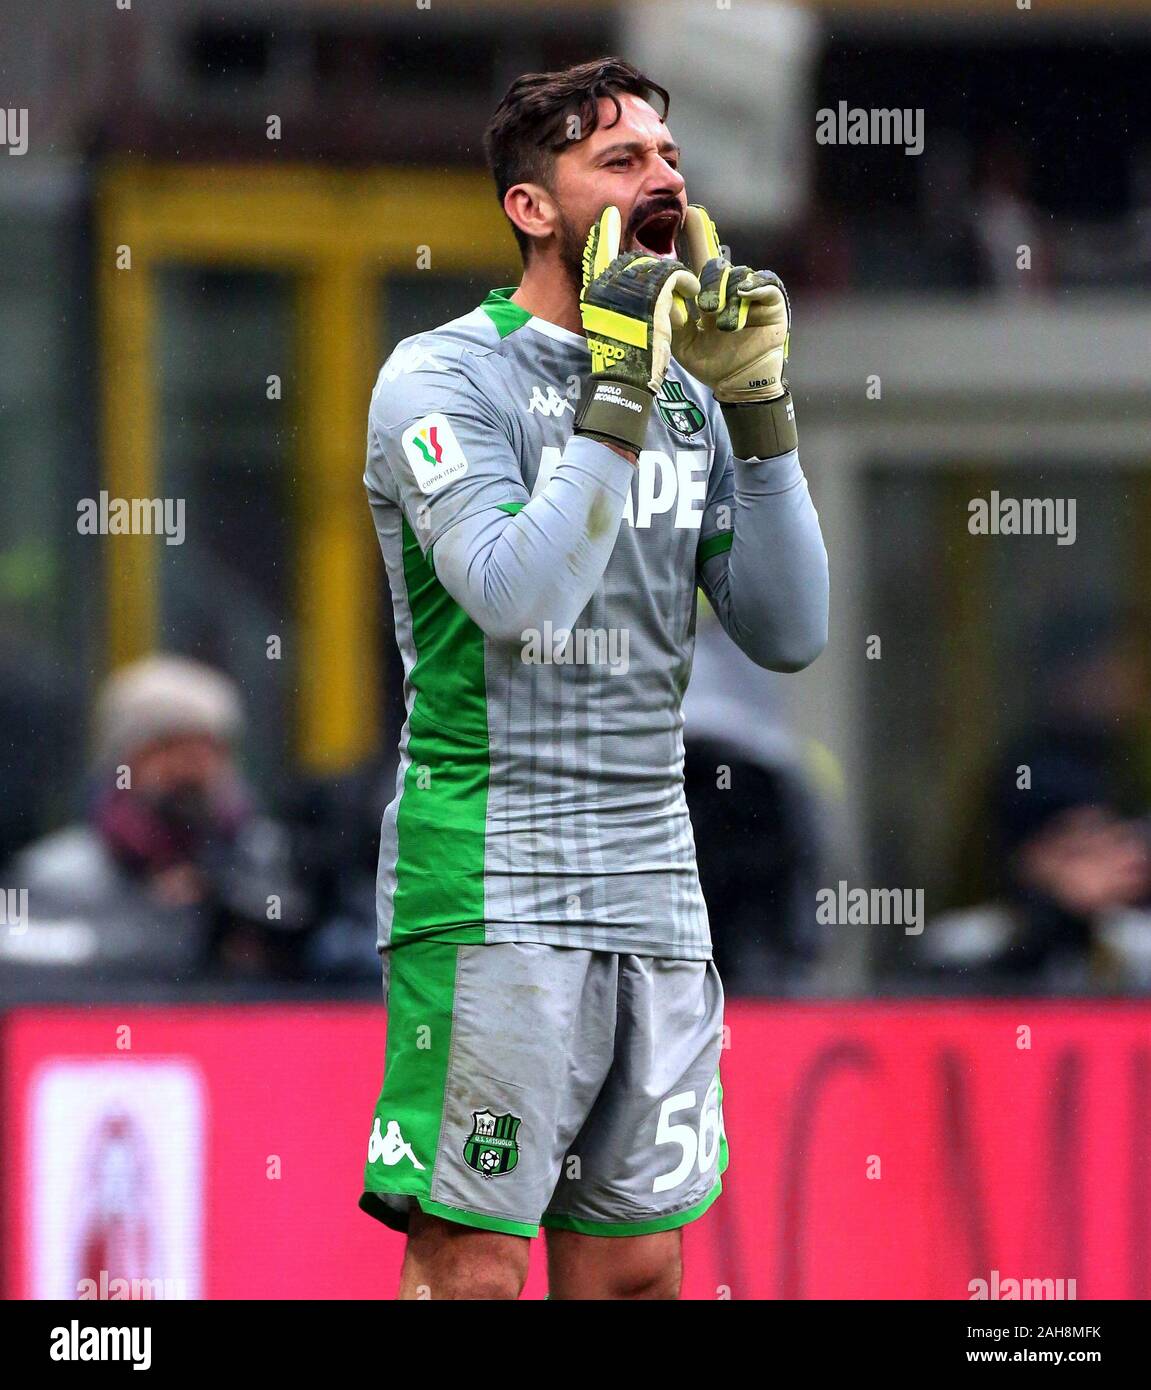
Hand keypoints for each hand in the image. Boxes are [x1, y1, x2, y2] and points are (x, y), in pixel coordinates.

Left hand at [671, 204, 790, 402]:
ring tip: (725, 326)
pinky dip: (753, 290)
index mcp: (709, 292)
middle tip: (706, 308)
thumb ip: (671, 318)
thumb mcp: (683, 341)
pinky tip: (745, 297)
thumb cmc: (711, 363)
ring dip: (728, 299)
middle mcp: (731, 287)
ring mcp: (753, 293)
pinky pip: (763, 285)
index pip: (702, 256)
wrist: (738, 385)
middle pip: (716, 264)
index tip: (690, 212)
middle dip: (708, 283)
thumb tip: (660, 294)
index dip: (698, 233)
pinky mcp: (772, 302)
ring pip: (738, 275)